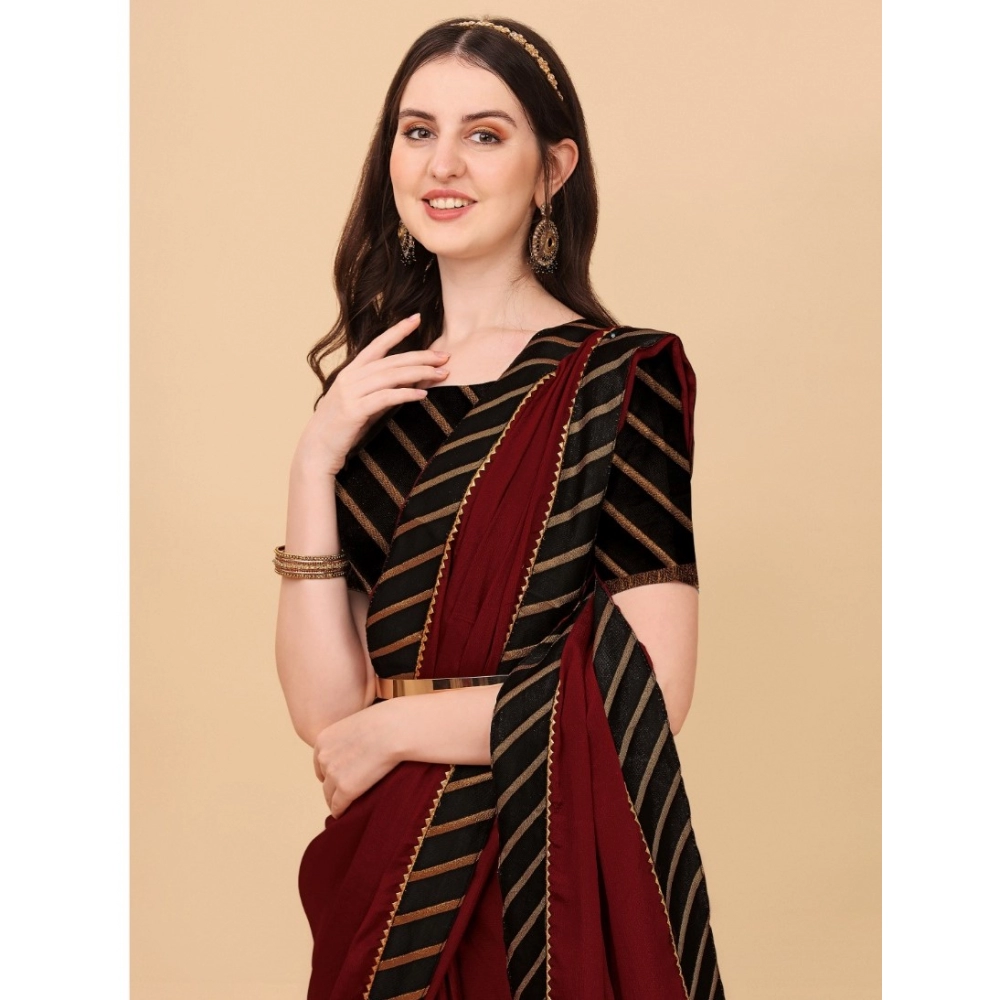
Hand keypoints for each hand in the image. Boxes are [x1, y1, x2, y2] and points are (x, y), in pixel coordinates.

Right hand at [295, 313, 450, 473]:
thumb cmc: (342, 428)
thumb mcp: (362, 403)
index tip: (417, 318)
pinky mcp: (354, 411)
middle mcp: (350, 378)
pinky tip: (422, 394)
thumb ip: (381, 390)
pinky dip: (406, 394)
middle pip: (391, 361)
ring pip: (390, 376)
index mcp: (351, 372)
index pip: (377, 345)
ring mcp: (350, 393)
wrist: (318, 450)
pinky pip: (385, 398)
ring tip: (441, 374)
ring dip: (419, 373)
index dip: (397, 331)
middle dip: (420, 357)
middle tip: (444, 356)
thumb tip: (410, 382)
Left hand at [312, 702, 400, 817]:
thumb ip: (350, 737)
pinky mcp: (346, 789)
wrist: (395, 729)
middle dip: (334, 785)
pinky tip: (348, 813)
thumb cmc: (385, 722)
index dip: (332, 771)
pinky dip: (342, 811)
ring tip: (347, 805)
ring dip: (337, 800)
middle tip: (347, 790)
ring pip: (329, 795)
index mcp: (323, 739)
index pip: (320, 762)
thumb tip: (356, 748)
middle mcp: (323, 757)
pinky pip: (338, 806)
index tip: (341, 776)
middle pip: (325, 779)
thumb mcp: (358, 724)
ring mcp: (333, 774)